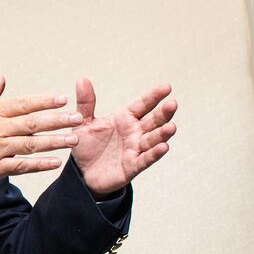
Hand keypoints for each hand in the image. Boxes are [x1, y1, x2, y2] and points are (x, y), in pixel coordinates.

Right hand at [0, 76, 82, 189]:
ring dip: (54, 142)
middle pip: (32, 122)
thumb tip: (1, 78)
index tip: (62, 99)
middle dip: (57, 120)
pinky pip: (21, 166)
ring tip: (74, 140)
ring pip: (30, 144)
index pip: (22, 104)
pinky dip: (39, 164)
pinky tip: (55, 162)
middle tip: (77, 118)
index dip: (43, 101)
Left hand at [67, 79, 177, 196]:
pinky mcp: (133, 166)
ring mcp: (135, 149)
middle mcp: (134, 132)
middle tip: (172, 104)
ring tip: (172, 127)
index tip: (167, 87)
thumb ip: (85, 103)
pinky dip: (154, 153)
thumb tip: (82, 79)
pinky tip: (163, 147)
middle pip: (153, 121)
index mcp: (125, 119)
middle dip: (164, 113)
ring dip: (163, 134)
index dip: (154, 96)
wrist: (81, 173)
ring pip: (153, 139)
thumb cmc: (86, 147)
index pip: (143, 105)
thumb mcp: (83, 123)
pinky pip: (146, 159)